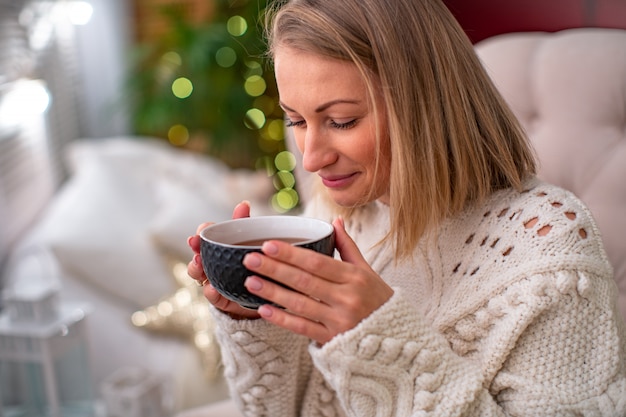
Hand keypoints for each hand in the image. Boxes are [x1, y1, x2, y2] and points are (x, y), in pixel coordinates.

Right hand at [187, 201, 260, 319]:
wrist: (263, 290)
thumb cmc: (250, 260)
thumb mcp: (248, 241)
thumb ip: (243, 224)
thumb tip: (244, 203)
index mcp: (215, 247)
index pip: (203, 237)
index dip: (199, 234)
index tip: (198, 233)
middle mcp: (210, 263)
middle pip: (197, 255)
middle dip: (194, 250)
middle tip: (194, 245)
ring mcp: (213, 281)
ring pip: (199, 275)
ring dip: (196, 269)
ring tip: (198, 265)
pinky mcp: (221, 299)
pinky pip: (213, 297)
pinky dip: (211, 293)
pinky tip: (212, 288)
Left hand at [241, 217, 393, 344]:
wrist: (396, 339)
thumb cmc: (378, 299)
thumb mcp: (367, 271)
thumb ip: (348, 247)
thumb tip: (334, 221)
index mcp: (354, 277)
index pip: (317, 262)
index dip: (291, 254)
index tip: (268, 245)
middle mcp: (347, 298)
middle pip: (305, 281)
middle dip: (275, 269)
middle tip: (250, 259)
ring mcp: (339, 320)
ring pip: (300, 304)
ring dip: (273, 292)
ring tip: (250, 281)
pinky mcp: (333, 340)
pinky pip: (303, 328)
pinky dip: (283, 319)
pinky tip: (264, 309)